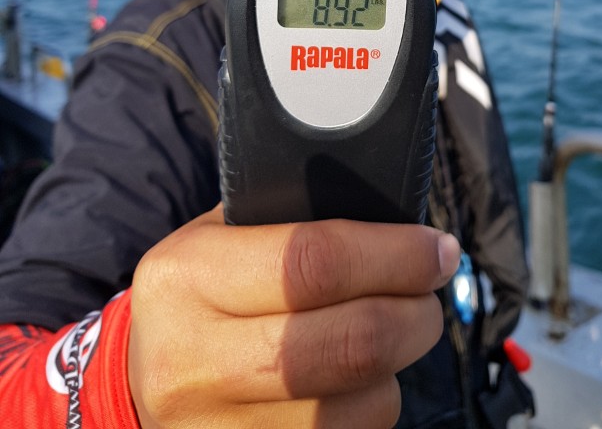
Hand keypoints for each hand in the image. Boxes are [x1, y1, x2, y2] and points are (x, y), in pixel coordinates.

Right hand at [129, 206, 459, 428]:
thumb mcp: (216, 237)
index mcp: (188, 278)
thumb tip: (394, 222)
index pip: (315, 262)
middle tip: (429, 294)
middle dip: (415, 315)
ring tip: (389, 336)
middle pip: (351, 343)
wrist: (135, 384)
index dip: (395, 255)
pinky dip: (369, 410)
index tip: (435, 249)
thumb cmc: (195, 295)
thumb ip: (291, 223)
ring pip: (361, 405)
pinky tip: (354, 383)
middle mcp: (195, 361)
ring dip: (397, 369)